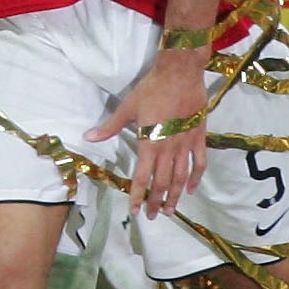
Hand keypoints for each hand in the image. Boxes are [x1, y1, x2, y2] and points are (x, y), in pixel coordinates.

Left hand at [92, 50, 214, 216]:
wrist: (179, 72)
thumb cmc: (151, 89)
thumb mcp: (127, 107)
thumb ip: (110, 126)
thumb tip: (89, 136)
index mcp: (149, 143)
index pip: (142, 177)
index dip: (138, 195)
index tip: (135, 210)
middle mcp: (168, 149)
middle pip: (162, 182)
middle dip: (155, 201)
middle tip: (152, 216)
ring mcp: (185, 144)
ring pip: (181, 177)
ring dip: (175, 196)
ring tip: (169, 210)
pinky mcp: (199, 137)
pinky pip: (199, 163)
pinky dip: (196, 178)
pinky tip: (191, 189)